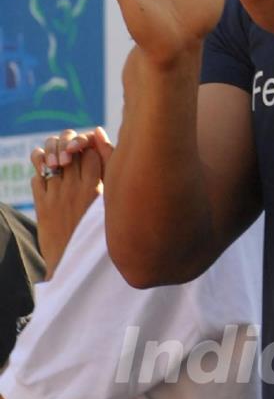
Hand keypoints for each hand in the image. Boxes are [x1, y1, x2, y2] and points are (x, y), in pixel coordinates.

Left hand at [30, 129, 109, 276]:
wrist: (79, 265)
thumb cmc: (102, 232)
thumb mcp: (110, 200)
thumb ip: (107, 166)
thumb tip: (99, 133)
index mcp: (94, 189)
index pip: (88, 150)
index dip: (87, 145)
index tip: (88, 151)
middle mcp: (73, 190)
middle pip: (68, 150)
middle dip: (68, 146)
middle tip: (71, 153)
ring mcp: (55, 197)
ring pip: (48, 158)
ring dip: (52, 155)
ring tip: (58, 161)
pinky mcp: (42, 206)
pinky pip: (36, 177)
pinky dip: (41, 172)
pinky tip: (48, 175)